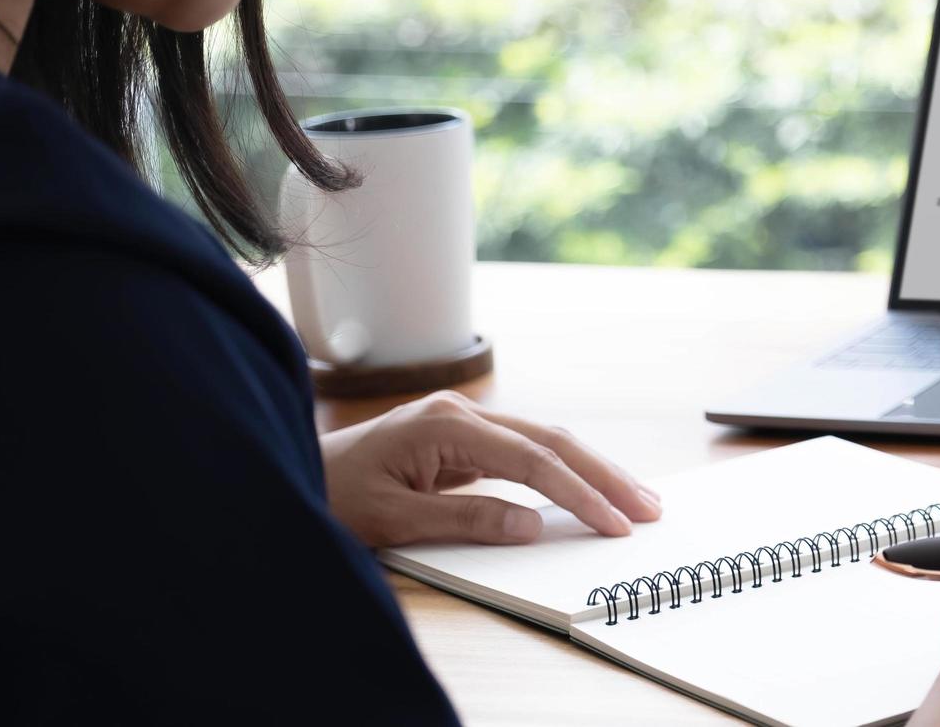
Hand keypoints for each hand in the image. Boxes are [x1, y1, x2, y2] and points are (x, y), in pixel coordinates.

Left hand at [318, 391, 661, 546]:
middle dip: (605, 474)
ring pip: (545, 440)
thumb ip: (466, 519)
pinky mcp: (463, 439)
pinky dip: (563, 471)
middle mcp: (461, 413)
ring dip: (592, 470)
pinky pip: (526, 451)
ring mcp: (463, 422)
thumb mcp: (395, 520)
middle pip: (552, 439)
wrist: (289, 476)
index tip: (615, 522)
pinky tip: (590, 488)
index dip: (579, 493)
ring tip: (636, 498)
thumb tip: (532, 526)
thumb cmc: (331, 498)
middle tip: (650, 507)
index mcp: (444, 425)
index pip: (532, 460)